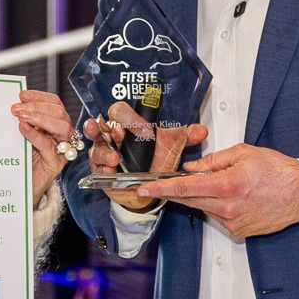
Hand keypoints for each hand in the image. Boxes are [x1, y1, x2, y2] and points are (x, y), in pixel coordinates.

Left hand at [12, 90, 77, 207]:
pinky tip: (23, 129)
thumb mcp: (22, 136)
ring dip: (40, 117)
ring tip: (20, 116)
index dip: (40, 96)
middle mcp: (62, 136)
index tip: (22, 94)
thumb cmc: (22, 160)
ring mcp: (61, 150)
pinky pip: (48, 146)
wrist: (21, 187)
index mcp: (55, 125)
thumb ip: (23, 121)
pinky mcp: (55, 164)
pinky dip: (35, 135)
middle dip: (37, 106)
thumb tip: (13, 104)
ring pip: (60, 127)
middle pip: (59, 113)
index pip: (54, 104)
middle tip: (16, 108)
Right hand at [83, 103, 207, 212]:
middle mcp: (111, 137)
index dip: (130, 118)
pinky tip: (110, 173)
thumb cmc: (155, 161)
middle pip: (99, 125)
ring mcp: (104, 154)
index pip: (120, 112)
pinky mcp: (101, 172)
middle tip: (109, 131)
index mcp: (126, 125)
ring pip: (96, 149)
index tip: (145, 130)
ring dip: (104, 154)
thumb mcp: (171, 147)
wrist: (149, 186)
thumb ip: (186, 137)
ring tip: (115, 160)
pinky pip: (96, 170)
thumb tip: (201, 131)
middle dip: (98, 127)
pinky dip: (103, 170)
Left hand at [146, 143, 298, 238]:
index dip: (161, 188)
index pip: (185, 188)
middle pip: (189, 200)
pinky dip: (218, 207)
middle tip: (160, 185)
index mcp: (228, 185)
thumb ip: (214, 160)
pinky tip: (235, 198)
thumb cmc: (278, 172)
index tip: (145, 188)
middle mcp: (228, 208)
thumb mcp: (245, 154)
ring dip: (203, 197)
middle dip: (173, 192)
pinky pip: (218, 218)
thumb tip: (192, 168)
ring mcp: (233, 223)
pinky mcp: (238, 232)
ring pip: (204, 209)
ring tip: (224, 185)